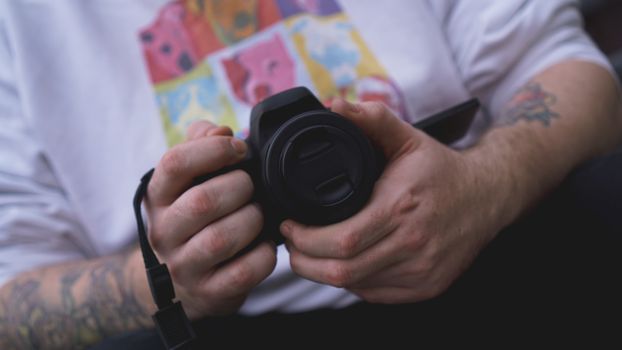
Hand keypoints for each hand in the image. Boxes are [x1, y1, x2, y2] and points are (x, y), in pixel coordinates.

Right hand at [144, 121, 275, 318]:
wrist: (178, 282)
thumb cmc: (191, 219)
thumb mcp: (186, 181)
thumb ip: (199, 146)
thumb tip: (221, 130)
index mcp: (158, 197)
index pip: (175, 163)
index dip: (213, 150)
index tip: (239, 148)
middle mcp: (164, 232)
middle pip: (202, 202)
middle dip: (239, 187)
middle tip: (252, 188)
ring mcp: (184, 266)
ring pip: (221, 239)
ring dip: (251, 220)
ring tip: (258, 214)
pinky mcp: (208, 292)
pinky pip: (242, 273)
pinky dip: (262, 256)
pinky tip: (264, 245)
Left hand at [281, 99, 511, 302]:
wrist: (488, 197)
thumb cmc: (442, 170)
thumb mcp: (407, 137)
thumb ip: (371, 118)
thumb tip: (333, 106)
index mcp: (402, 206)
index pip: (342, 240)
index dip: (305, 239)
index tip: (289, 225)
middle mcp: (413, 244)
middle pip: (342, 270)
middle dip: (305, 260)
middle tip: (293, 243)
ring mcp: (421, 271)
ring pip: (355, 286)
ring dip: (323, 273)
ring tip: (311, 253)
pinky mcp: (426, 287)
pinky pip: (374, 293)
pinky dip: (351, 281)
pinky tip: (344, 262)